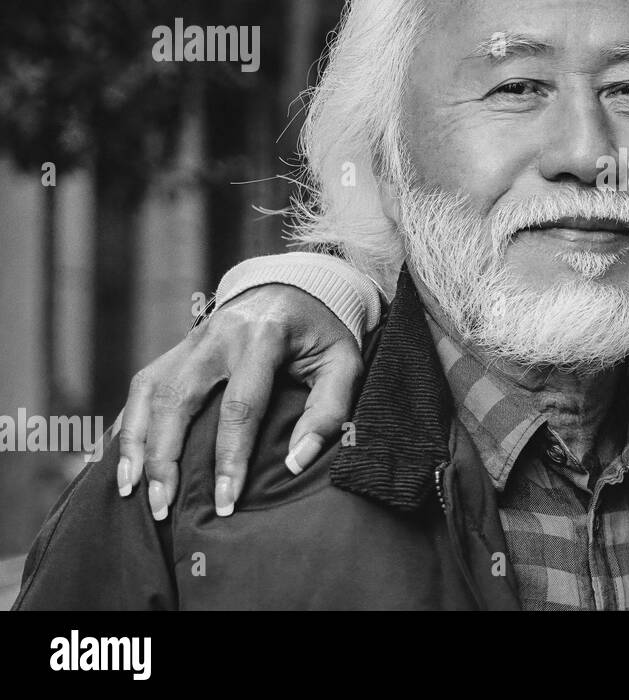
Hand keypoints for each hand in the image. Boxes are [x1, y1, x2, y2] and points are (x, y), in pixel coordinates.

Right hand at [118, 285, 363, 519]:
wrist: (297, 286)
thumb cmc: (323, 335)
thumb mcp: (344, 364)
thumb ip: (327, 411)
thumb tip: (296, 462)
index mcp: (264, 338)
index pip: (240, 407)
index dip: (230, 459)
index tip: (225, 503)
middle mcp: (219, 336)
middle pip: (177, 399)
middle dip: (164, 458)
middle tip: (162, 507)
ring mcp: (192, 339)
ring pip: (148, 391)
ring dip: (134, 443)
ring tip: (129, 490)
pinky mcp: (178, 348)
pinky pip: (142, 386)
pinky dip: (127, 423)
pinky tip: (119, 459)